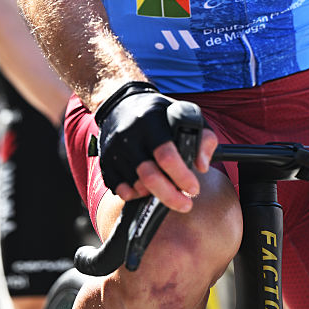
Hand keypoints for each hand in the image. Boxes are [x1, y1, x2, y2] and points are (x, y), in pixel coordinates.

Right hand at [95, 82, 215, 211]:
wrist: (121, 104)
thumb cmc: (159, 113)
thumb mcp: (186, 114)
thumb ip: (203, 137)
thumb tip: (203, 166)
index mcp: (151, 120)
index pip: (166, 154)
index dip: (182, 176)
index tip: (194, 189)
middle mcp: (129, 135)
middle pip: (149, 176)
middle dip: (170, 196)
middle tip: (186, 204)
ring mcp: (114, 149)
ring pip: (136, 186)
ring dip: (154, 194)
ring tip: (167, 188)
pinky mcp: (105, 161)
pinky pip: (120, 189)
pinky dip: (136, 195)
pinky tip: (147, 188)